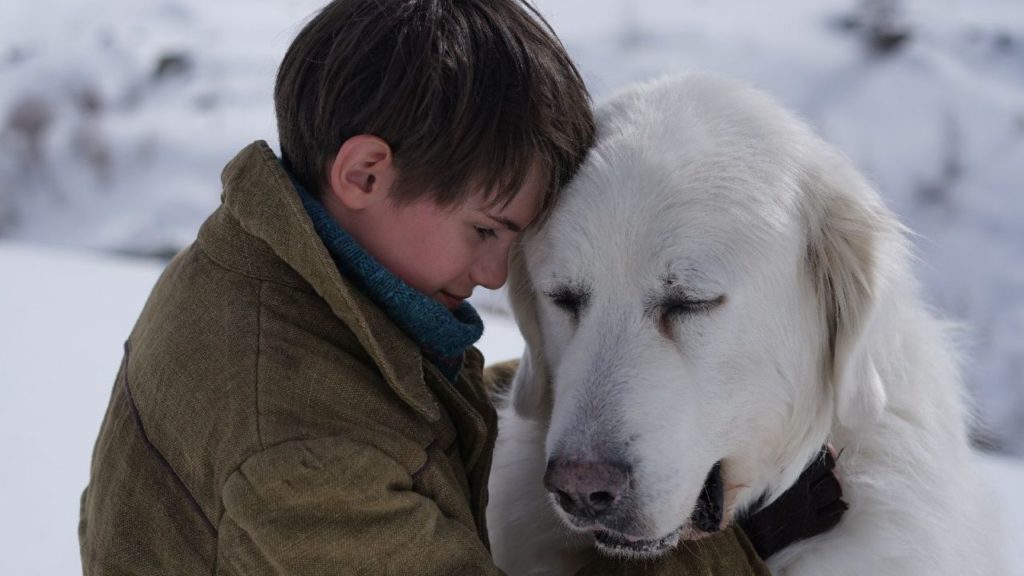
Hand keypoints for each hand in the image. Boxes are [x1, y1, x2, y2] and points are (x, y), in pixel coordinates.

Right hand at [737, 445, 846, 559]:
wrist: (743, 534)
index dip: (827, 455)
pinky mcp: (808, 527)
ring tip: (831, 485)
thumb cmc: (741, 501)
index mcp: (789, 477)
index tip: (827, 450)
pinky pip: (832, 517)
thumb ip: (772, 462)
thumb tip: (787, 451)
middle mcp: (802, 493)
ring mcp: (807, 511)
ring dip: (835, 488)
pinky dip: (837, 508)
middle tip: (829, 469)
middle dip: (832, 471)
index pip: (820, 462)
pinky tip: (834, 505)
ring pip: (834, 494)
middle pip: (830, 476)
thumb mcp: (753, 476)